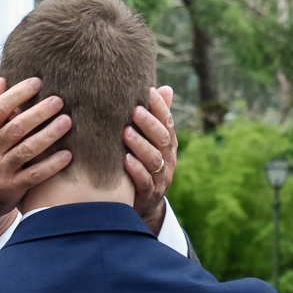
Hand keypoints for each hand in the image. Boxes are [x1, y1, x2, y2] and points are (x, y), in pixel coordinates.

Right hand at [0, 77, 72, 252]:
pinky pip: (34, 175)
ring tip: (67, 121)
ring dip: (48, 135)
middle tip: (58, 101)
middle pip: (14, 128)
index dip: (16, 95)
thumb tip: (4, 80)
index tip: (37, 82)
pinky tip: (67, 155)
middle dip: (38, 113)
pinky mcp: (10, 190)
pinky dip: (51, 165)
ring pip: (26, 150)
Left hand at [123, 86, 176, 235]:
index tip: (149, 91)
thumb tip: (164, 88)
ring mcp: (160, 178)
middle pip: (162, 139)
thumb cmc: (140, 165)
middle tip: (134, 110)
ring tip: (125, 133)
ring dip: (140, 145)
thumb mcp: (148, 142)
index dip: (160, 107)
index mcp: (167, 144)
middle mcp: (167, 159)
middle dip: (149, 123)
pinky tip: (125, 160)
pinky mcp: (148, 194)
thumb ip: (154, 118)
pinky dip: (136, 170)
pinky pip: (144, 182)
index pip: (168, 122)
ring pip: (154, 159)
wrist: (141, 204)